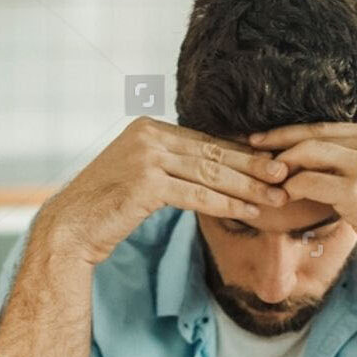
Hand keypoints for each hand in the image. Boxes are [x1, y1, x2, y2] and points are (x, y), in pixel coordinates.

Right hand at [41, 117, 290, 265]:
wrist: (70, 228)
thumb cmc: (105, 209)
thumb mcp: (138, 178)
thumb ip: (168, 167)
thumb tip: (206, 171)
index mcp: (149, 128)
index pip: (205, 141)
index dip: (241, 155)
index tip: (271, 164)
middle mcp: (149, 135)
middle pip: (213, 153)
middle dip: (253, 167)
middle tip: (287, 176)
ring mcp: (146, 156)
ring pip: (210, 173)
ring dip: (248, 188)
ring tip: (277, 198)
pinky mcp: (146, 183)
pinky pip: (197, 194)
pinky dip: (226, 204)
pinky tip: (248, 212)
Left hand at [249, 122, 356, 285]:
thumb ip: (355, 163)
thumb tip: (314, 163)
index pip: (324, 127)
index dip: (289, 132)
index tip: (264, 139)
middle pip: (311, 135)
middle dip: (276, 143)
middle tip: (250, 152)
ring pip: (306, 154)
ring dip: (281, 168)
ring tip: (266, 182)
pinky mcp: (356, 191)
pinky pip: (307, 183)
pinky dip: (289, 190)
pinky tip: (281, 200)